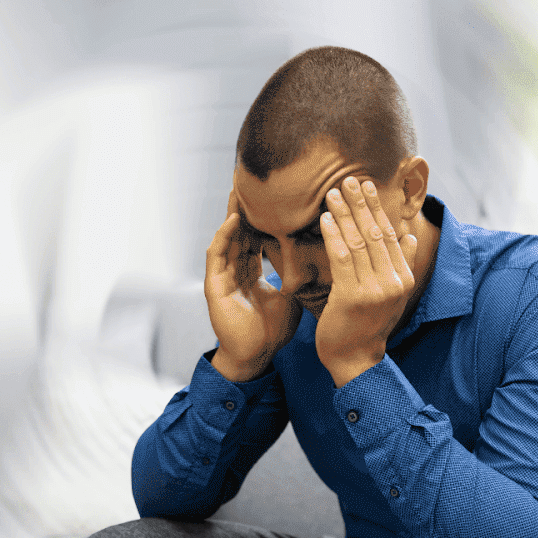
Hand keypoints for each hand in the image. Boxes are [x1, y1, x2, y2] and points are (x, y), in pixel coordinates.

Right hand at [205, 191, 301, 381]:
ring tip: (238, 191)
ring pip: (226, 238)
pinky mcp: (214, 286)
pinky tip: (233, 220)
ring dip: (231, 215)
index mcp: (251, 271)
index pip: (256, 237)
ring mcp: (222, 277)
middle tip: (252, 181)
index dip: (263, 217)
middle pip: (239, 232)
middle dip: (245, 208)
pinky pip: (217, 256)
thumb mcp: (291, 296)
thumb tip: (323, 259)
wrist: (257, 356)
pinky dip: (224, 237)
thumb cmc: (272, 330)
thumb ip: (298, 276)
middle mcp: (235, 270)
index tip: (274, 196)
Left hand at [315, 176, 418, 386]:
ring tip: (333, 193)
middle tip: (348, 180)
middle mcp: (393, 282)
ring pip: (358, 242)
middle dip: (361, 204)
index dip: (377, 208)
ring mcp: (374, 290)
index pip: (390, 235)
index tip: (366, 187)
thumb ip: (404, 265)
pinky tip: (325, 218)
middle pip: (376, 233)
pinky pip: (342, 258)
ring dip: (344, 215)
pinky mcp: (352, 297)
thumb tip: (411, 237)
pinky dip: (333, 235)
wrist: (355, 359)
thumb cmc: (369, 324)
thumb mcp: (394, 295)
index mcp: (404, 278)